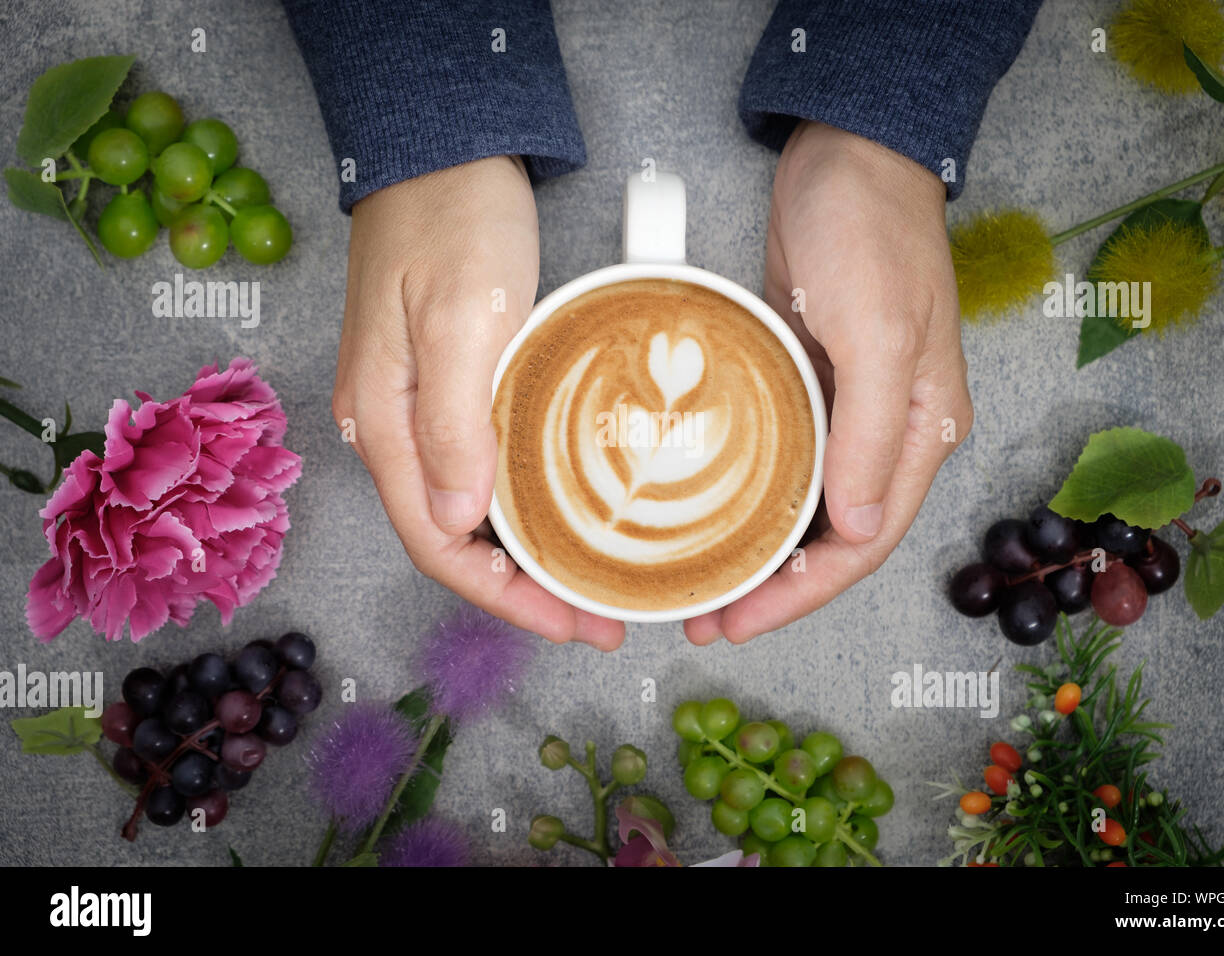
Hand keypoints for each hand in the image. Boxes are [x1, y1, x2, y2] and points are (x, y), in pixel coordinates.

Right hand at [333, 157, 624, 649]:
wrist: (442, 149)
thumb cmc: (453, 220)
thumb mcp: (461, 318)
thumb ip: (454, 423)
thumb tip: (457, 520)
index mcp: (384, 422)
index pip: (438, 545)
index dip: (503, 598)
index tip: (570, 624)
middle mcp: (390, 427)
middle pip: (452, 539)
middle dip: (521, 591)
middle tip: (597, 615)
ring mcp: (413, 407)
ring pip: (466, 509)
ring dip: (523, 555)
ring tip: (589, 580)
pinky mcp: (442, 384)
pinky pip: (477, 468)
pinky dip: (519, 506)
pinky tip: (561, 514)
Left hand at [685, 121, 972, 643]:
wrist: (848, 151)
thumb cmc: (871, 232)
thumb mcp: (879, 332)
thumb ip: (872, 434)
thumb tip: (856, 526)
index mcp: (922, 430)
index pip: (866, 539)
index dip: (805, 592)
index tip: (743, 618)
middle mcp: (889, 432)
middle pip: (834, 537)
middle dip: (776, 587)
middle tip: (709, 617)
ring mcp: (848, 409)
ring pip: (805, 506)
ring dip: (760, 551)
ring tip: (701, 584)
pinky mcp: (810, 382)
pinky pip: (782, 460)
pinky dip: (751, 497)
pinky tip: (710, 515)